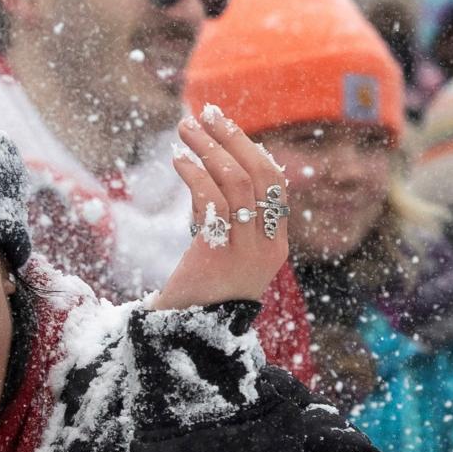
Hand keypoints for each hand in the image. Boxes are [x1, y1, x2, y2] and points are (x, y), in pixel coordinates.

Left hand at [154, 105, 289, 310]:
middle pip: (260, 175)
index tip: (224, 127)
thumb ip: (230, 219)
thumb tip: (221, 168)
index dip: (252, 150)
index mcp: (275, 244)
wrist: (183, 337)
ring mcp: (246, 251)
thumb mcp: (224, 254)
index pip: (275, 184)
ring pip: (236, 183)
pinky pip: (211, 202)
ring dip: (209, 149)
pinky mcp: (218, 256)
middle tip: (204, 114)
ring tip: (184, 129)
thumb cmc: (198, 295)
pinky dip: (193, 174)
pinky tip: (177, 160)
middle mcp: (267, 246)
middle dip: (232, 138)